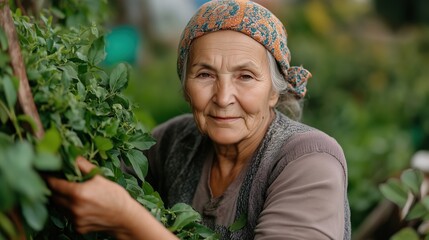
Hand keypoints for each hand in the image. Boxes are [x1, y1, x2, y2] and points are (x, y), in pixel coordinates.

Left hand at [47, 157, 177, 239]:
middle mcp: (74, 208)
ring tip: (71, 193)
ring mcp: (75, 219)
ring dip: (61, 200)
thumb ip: (84, 167)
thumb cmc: (115, 196)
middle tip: (58, 182)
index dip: (48, 178)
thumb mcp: (100, 178)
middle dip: (54, 189)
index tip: (44, 172)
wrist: (125, 217)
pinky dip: (70, 210)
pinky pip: (68, 217)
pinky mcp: (77, 228)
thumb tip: (73, 155)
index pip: (54, 184)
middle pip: (53, 197)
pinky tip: (81, 206)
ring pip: (59, 207)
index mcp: (78, 193)